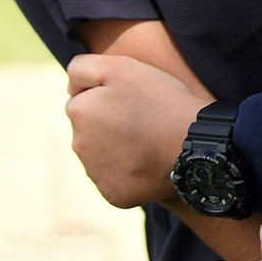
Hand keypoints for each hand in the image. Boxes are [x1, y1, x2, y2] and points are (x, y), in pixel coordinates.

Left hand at [65, 52, 204, 207]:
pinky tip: (150, 160)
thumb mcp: (122, 66)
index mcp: (78, 111)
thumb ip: (83, 68)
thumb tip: (69, 88)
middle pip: (91, 130)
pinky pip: (117, 179)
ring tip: (149, 140)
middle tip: (144, 119)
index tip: (135, 99)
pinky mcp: (113, 193)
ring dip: (119, 147)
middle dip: (110, 124)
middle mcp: (79, 144)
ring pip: (103, 155)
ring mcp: (96, 173)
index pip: (85, 100)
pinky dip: (130, 171)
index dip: (111, 96)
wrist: (192, 142)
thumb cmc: (160, 99)